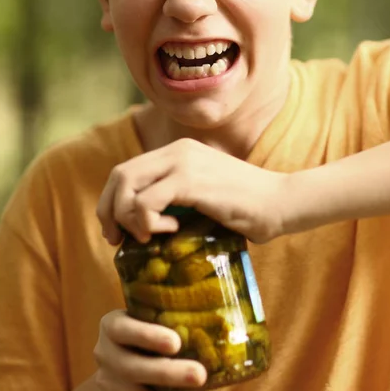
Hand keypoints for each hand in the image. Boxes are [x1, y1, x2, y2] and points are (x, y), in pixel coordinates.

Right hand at [93, 310, 206, 390]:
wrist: (121, 368)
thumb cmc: (146, 334)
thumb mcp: (147, 318)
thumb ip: (170, 316)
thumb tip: (220, 319)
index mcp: (112, 324)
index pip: (121, 328)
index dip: (147, 336)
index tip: (176, 342)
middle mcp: (106, 352)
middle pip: (132, 367)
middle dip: (168, 372)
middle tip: (200, 373)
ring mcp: (111, 382)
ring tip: (202, 388)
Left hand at [97, 138, 286, 244]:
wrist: (280, 202)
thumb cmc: (245, 207)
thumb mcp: (201, 196)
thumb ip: (174, 198)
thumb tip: (141, 223)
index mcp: (178, 151)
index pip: (126, 170)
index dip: (111, 201)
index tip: (116, 231)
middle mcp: (177, 150)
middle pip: (119, 175)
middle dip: (109, 210)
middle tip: (116, 240)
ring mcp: (183, 162)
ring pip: (127, 186)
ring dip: (127, 217)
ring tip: (148, 237)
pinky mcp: (191, 180)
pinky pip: (146, 202)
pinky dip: (148, 222)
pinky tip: (172, 230)